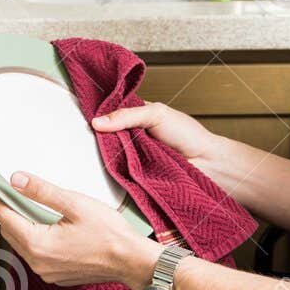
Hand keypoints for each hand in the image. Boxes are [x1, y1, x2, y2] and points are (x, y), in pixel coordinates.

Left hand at [0, 172, 160, 289]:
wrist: (132, 261)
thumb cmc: (110, 235)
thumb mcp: (75, 204)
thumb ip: (42, 192)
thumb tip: (16, 180)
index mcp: (38, 244)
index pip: (4, 217)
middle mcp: (38, 263)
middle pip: (9, 232)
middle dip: (5, 210)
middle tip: (5, 191)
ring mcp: (47, 272)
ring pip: (21, 244)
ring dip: (19, 225)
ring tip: (23, 204)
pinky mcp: (57, 275)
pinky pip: (36, 255)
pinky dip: (33, 238)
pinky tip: (43, 225)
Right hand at [92, 101, 217, 167]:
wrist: (205, 162)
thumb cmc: (188, 135)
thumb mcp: (156, 114)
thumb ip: (127, 115)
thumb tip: (98, 121)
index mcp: (137, 117)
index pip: (111, 114)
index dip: (99, 115)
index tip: (84, 115)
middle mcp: (133, 137)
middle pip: (107, 136)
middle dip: (99, 136)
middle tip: (87, 135)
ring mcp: (133, 156)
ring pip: (110, 155)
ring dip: (106, 154)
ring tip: (99, 151)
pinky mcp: (134, 175)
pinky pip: (118, 172)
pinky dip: (115, 170)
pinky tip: (110, 167)